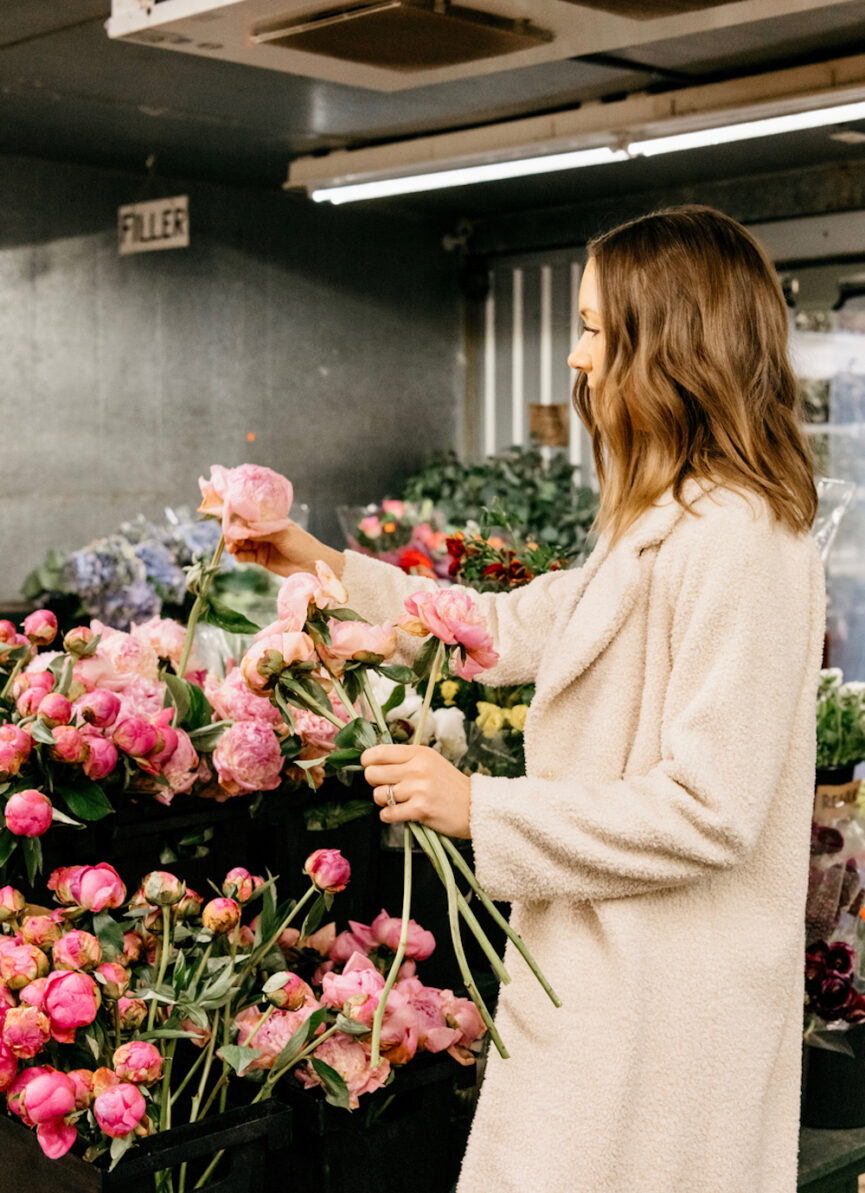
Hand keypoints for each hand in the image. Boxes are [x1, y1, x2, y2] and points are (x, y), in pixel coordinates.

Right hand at [228, 523, 344, 579]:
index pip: (249, 517)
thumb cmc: (301, 544)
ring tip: (233, 549)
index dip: (238, 520)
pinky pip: (245, 556)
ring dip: (234, 545)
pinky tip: (239, 556)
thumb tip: (241, 529)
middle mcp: (263, 531)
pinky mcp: (261, 558)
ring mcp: (261, 544)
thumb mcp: (281, 534)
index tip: (229, 525)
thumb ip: (261, 531)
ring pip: (242, 543)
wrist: (312, 565)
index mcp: (269, 520)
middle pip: (242, 530)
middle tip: (231, 540)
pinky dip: (240, 555)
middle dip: (234, 534)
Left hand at [362, 744, 471, 838]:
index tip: (370, 767)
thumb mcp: (430, 761)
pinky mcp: (420, 809)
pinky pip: (388, 813)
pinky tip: (399, 813)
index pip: (379, 752)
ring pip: (378, 795)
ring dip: (383, 801)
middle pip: (372, 773)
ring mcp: (418, 789)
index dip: (368, 761)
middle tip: (385, 786)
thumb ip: (405, 759)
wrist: (474, 806)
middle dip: (374, 783)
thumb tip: (374, 761)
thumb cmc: (449, 784)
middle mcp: (417, 768)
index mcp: (418, 753)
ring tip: (397, 801)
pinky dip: (389, 815)